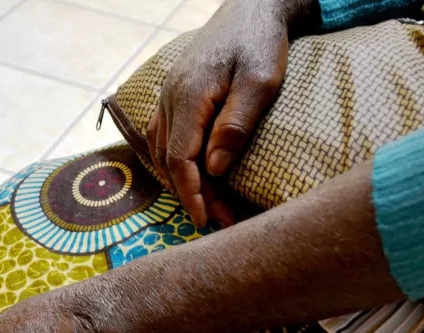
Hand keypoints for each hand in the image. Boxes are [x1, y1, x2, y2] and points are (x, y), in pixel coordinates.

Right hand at [146, 0, 312, 226]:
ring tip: (210, 203)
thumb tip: (215, 169)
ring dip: (183, 180)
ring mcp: (168, 95)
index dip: (192, 194)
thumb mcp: (260, 83)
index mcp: (189, 96)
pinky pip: (163, 135)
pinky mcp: (175, 94)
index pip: (180, 159)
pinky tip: (193, 173)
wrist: (251, 8)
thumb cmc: (260, 42)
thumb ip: (235, 125)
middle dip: (193, 194)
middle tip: (221, 219)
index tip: (207, 220)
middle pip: (170, 160)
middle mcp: (170, 97)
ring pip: (162, 149)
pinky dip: (174, 160)